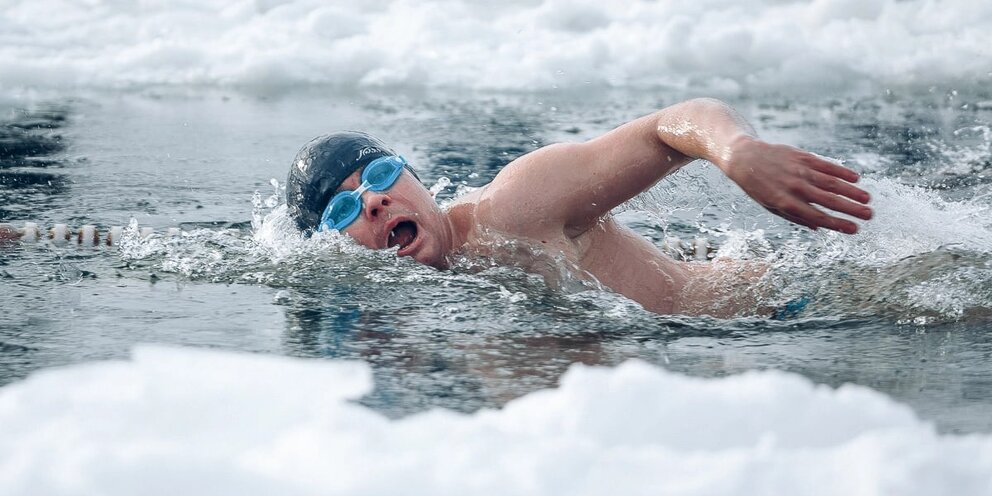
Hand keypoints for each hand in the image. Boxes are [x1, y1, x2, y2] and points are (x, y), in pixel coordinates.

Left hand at [720, 136, 871, 233]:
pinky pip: (826, 165)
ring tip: (867, 199)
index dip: (838, 224)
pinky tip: (856, 178)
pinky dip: (841, 172)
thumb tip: (819, 226)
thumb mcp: (771, 207)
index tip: (855, 230)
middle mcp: (794, 188)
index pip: (818, 217)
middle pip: (828, 200)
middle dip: (851, 209)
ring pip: (831, 182)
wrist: (745, 159)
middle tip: (870, 216)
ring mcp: (799, 171)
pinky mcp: (802, 157)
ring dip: (851, 191)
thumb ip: (796, 217)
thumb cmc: (759, 188)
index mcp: (786, 204)